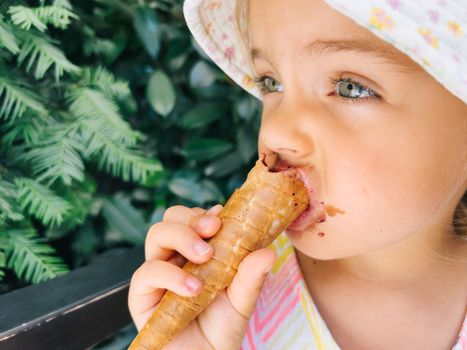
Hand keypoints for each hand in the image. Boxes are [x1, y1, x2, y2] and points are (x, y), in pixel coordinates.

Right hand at [128, 204, 275, 348]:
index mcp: (197, 249)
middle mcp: (175, 255)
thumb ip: (251, 275)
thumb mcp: (242, 298)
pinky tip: (193, 288)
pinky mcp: (142, 293)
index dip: (205, 213)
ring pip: (157, 234)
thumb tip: (268, 252)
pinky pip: (147, 271)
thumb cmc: (222, 326)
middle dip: (192, 217)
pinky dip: (171, 275)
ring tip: (206, 257)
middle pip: (172, 217)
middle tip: (214, 228)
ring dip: (182, 237)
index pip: (195, 217)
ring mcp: (158, 271)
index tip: (223, 217)